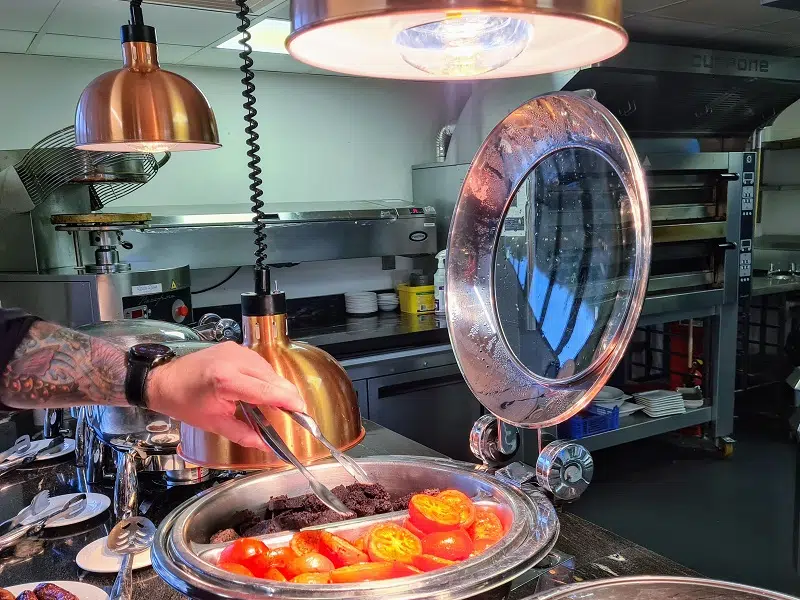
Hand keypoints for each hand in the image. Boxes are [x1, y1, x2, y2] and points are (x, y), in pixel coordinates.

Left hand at [145, 342, 304, 448]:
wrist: (162, 379)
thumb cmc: (183, 401)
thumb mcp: (213, 423)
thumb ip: (243, 434)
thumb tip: (265, 445)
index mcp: (226, 380)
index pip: (267, 391)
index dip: (288, 401)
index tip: (302, 411)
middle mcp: (234, 360)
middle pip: (273, 379)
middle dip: (286, 395)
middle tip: (296, 412)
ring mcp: (236, 350)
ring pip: (269, 370)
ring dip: (276, 386)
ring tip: (277, 404)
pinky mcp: (236, 347)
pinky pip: (259, 364)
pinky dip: (266, 378)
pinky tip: (263, 390)